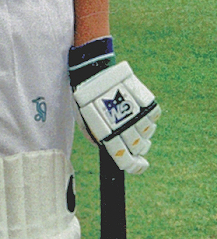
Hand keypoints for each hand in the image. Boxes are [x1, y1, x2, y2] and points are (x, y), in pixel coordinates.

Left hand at [69, 39, 159, 174]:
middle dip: (137, 147)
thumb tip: (107, 149)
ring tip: (131, 119)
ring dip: (142, 130)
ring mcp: (136, 113)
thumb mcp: (84, 121)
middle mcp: (124, 126)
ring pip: (148, 132)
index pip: (125, 158)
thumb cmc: (86, 98)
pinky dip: (149, 116)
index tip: (139, 166)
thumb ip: (96, 137)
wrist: (93, 71)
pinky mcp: (145, 99)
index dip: (134, 166)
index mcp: (107, 134)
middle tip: (131, 138)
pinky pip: (154, 115)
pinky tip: (139, 110)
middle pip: (139, 146)